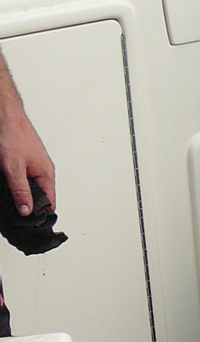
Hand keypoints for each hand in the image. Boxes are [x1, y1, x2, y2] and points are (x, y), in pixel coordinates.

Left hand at [0, 58, 54, 212]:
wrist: (5, 116)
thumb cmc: (13, 136)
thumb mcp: (14, 168)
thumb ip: (21, 191)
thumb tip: (27, 211)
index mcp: (46, 174)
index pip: (50, 203)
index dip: (41, 216)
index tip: (30, 224)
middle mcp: (42, 170)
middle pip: (40, 197)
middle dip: (29, 207)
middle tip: (17, 216)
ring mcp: (33, 165)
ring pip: (31, 188)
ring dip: (22, 196)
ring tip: (12, 203)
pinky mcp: (24, 161)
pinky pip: (23, 179)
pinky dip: (16, 186)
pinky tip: (9, 187)